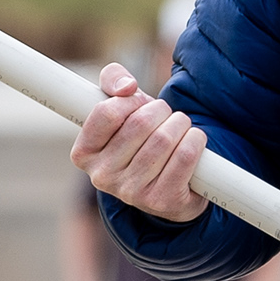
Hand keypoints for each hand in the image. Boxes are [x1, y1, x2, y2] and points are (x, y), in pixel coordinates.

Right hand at [72, 61, 208, 222]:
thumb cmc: (141, 137)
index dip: (130, 101)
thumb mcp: (122, 105)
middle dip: (160, 110)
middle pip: (140, 123)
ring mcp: (132, 193)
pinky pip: (185, 156)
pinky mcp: (162, 200)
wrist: (170, 182)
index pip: (107, 112)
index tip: (139, 103)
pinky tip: (193, 140)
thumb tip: (126, 87)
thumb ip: (112, 80)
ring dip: (180, 123)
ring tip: (180, 126)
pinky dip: (195, 140)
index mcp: (84, 154)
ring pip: (164, 139)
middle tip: (165, 115)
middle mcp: (102, 177)